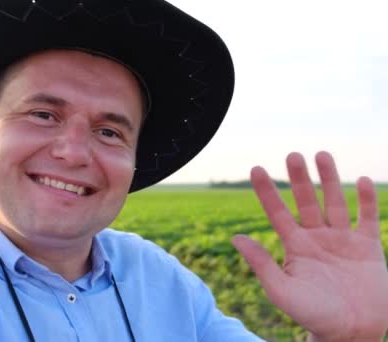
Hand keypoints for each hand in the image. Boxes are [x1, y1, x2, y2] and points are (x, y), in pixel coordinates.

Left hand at [232, 151, 387, 340]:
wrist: (350, 333)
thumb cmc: (312, 315)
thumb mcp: (281, 290)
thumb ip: (261, 263)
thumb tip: (235, 238)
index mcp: (294, 246)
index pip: (277, 212)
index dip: (267, 191)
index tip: (255, 168)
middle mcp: (317, 238)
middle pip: (307, 201)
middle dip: (300, 178)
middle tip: (292, 155)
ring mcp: (343, 240)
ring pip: (336, 202)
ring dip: (330, 179)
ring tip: (322, 154)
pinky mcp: (367, 247)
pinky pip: (367, 218)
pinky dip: (366, 200)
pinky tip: (361, 180)